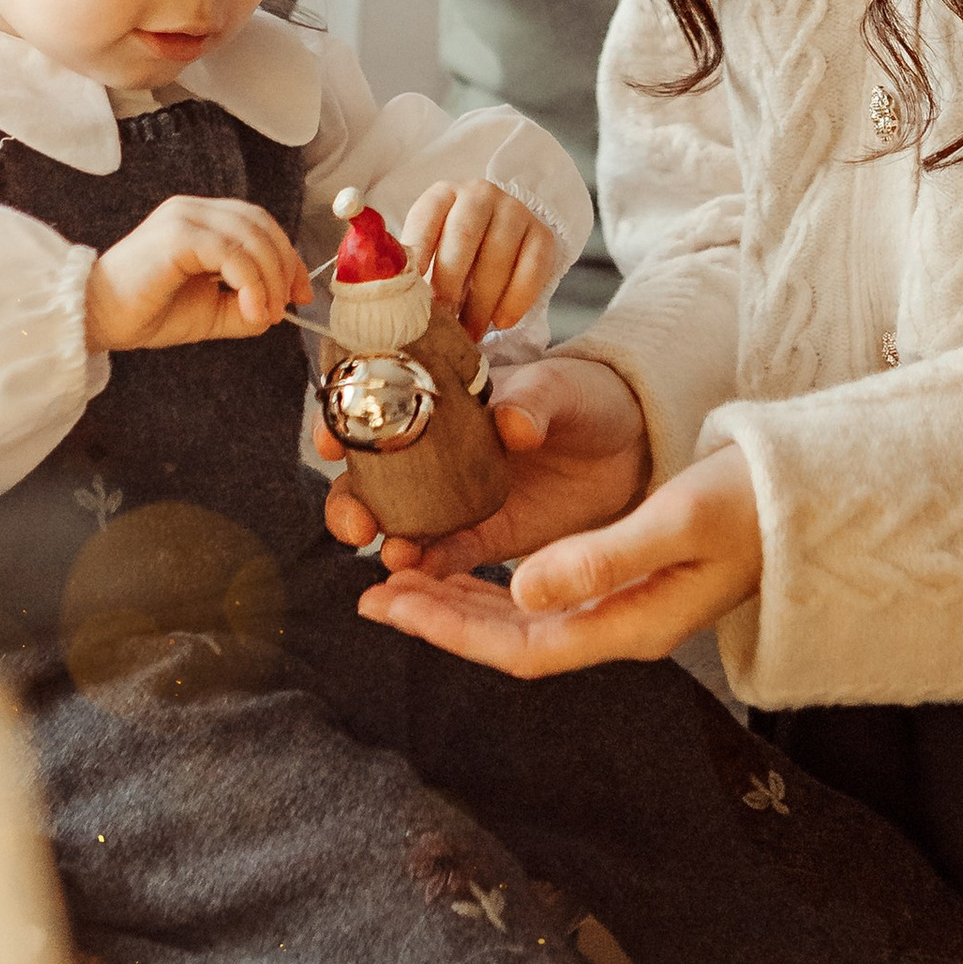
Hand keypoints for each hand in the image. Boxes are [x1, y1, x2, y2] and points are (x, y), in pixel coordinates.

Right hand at [84, 196, 309, 350]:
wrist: (97, 319)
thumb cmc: (147, 312)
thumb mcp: (210, 311)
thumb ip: (244, 305)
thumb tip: (278, 309)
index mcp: (201, 220)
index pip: (258, 224)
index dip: (287, 255)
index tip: (300, 293)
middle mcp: (194, 210)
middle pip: (260, 224)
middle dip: (285, 264)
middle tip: (289, 304)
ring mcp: (184, 217)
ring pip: (250, 236)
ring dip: (270, 278)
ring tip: (268, 313)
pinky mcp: (177, 234)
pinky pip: (230, 252)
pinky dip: (250, 282)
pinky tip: (252, 310)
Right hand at [319, 348, 650, 571]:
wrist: (633, 440)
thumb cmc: (587, 396)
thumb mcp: (562, 387)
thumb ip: (534, 402)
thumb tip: (510, 424)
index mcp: (440, 399)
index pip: (373, 407)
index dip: (342, 422)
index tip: (329, 440)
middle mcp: (434, 452)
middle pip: (371, 478)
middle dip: (351, 501)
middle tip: (358, 522)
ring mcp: (455, 498)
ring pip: (399, 523)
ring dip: (386, 539)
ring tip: (394, 554)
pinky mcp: (486, 536)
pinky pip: (446, 555)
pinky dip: (428, 567)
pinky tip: (418, 576)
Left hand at [353, 440, 762, 674]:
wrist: (813, 493)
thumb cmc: (753, 502)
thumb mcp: (677, 520)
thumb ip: (601, 558)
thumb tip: (521, 588)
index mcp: (629, 623)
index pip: (519, 645)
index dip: (450, 631)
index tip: (393, 604)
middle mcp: (622, 625)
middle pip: (512, 639)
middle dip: (441, 619)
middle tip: (375, 592)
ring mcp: (628, 607)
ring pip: (525, 619)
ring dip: (463, 602)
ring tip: (406, 582)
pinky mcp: (632, 580)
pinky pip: (547, 597)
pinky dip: (498, 583)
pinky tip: (473, 567)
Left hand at [398, 178, 559, 336]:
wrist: (500, 237)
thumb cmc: (454, 250)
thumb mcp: (430, 248)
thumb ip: (413, 267)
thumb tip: (392, 302)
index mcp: (442, 195)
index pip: (426, 220)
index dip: (416, 256)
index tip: (408, 293)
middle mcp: (479, 195)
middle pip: (464, 236)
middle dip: (450, 284)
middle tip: (441, 322)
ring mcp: (514, 211)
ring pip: (498, 256)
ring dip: (482, 302)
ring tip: (469, 333)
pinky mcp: (542, 233)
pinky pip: (533, 267)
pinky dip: (516, 299)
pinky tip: (501, 322)